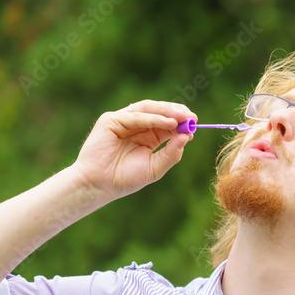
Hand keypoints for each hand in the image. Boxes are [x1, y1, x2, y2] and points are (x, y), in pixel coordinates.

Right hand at [71, 100, 196, 200]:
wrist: (99, 185)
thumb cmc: (125, 178)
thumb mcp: (155, 167)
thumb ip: (171, 153)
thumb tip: (187, 137)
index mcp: (148, 137)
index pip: (167, 123)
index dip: (182, 122)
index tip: (195, 124)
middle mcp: (137, 126)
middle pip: (159, 112)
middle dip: (177, 113)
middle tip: (192, 117)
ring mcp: (123, 121)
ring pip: (148, 109)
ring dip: (167, 111)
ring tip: (183, 117)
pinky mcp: (111, 120)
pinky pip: (136, 116)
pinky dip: (154, 118)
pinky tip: (169, 123)